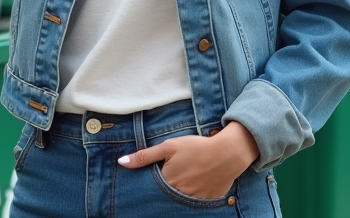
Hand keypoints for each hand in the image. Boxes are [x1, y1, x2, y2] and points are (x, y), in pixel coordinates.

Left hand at [117, 121, 258, 199]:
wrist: (228, 153)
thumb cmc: (196, 147)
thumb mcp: (169, 147)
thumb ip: (144, 156)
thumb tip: (122, 162)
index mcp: (167, 181)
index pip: (152, 187)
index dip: (153, 180)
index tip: (157, 174)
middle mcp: (179, 195)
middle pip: (165, 195)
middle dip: (165, 188)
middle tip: (175, 174)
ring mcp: (193, 201)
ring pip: (179, 200)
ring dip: (178, 192)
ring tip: (186, 177)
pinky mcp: (206, 202)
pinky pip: (194, 203)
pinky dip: (192, 195)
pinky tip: (196, 182)